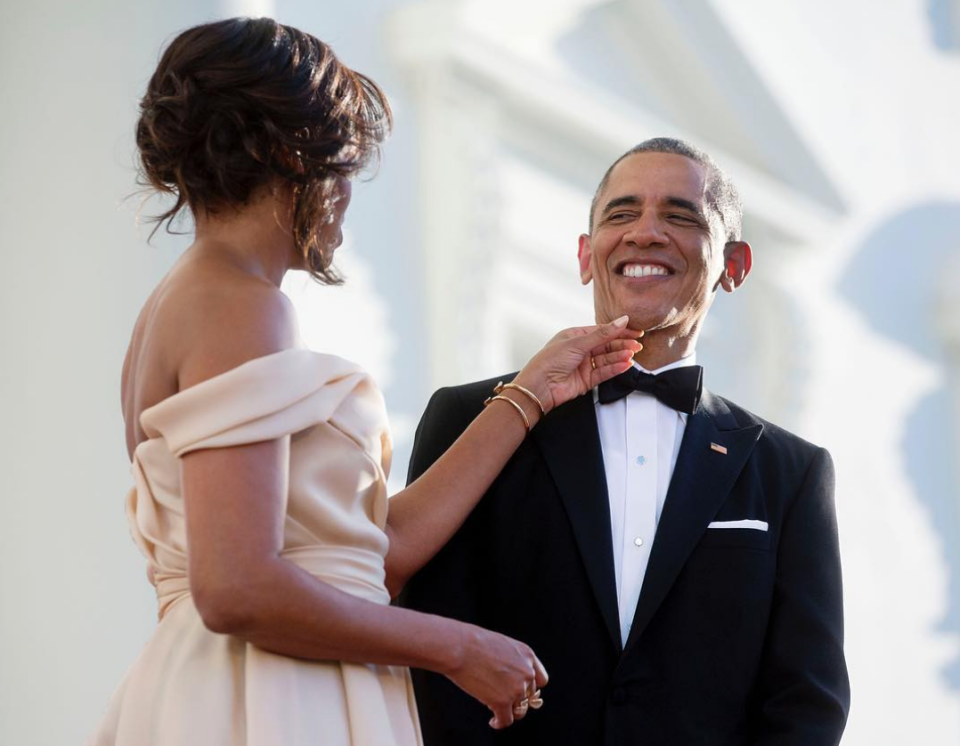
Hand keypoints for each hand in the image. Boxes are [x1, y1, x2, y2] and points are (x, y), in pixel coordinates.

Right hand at [443, 623, 548, 729]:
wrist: (460, 647)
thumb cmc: (473, 642)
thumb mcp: (501, 644)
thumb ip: (511, 660)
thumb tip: (506, 675)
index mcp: (527, 655)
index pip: (540, 679)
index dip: (530, 687)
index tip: (522, 691)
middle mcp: (526, 672)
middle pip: (529, 696)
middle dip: (516, 698)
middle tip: (502, 698)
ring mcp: (516, 688)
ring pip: (519, 710)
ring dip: (509, 711)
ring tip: (497, 710)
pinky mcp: (502, 702)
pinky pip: (506, 720)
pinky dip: (500, 722)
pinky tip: (493, 721)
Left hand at [513, 315, 642, 414]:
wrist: (540, 386)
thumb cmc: (550, 361)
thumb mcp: (578, 342)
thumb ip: (602, 334)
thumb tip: (621, 321)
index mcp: (575, 336)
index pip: (602, 331)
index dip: (619, 330)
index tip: (635, 331)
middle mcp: (580, 350)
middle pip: (607, 346)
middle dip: (623, 345)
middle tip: (637, 344)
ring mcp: (584, 365)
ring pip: (607, 359)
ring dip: (620, 357)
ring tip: (632, 355)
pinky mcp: (587, 380)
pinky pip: (604, 373)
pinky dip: (615, 369)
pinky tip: (625, 365)